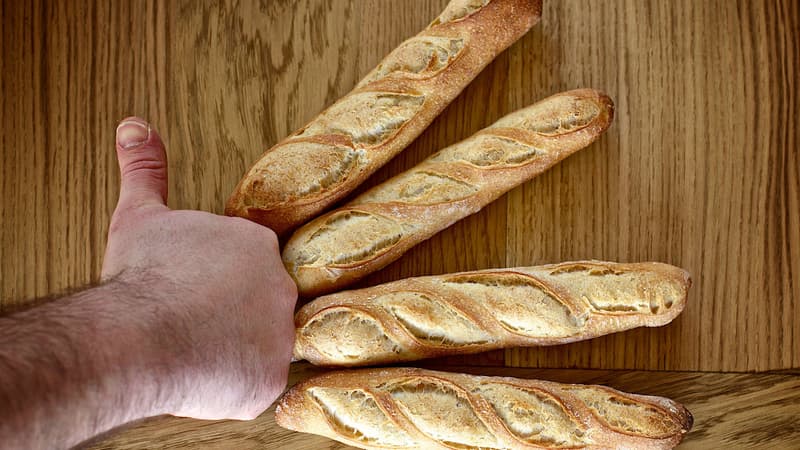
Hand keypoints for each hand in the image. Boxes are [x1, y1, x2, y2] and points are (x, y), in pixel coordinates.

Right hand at [102, 117, 296, 419]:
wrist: (138, 337)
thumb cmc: (142, 279)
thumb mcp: (142, 215)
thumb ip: (145, 169)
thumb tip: (134, 127)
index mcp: (257, 245)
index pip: (248, 265)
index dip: (218, 281)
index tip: (195, 292)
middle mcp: (280, 285)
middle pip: (259, 303)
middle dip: (230, 313)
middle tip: (195, 322)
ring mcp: (282, 333)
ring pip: (262, 344)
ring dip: (235, 347)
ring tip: (198, 349)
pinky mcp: (271, 377)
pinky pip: (257, 382)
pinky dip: (233, 382)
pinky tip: (205, 373)